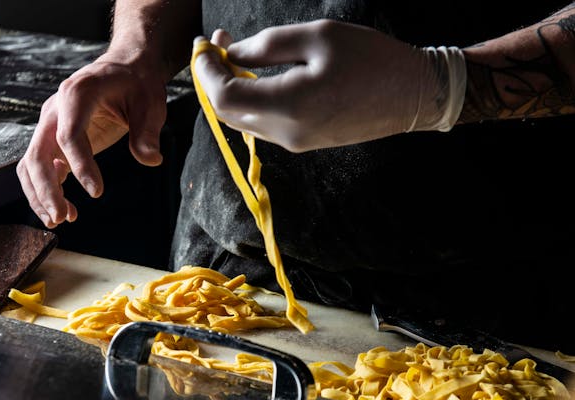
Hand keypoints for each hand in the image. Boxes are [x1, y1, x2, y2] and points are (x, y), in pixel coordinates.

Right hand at [16, 50, 167, 227]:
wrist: (125, 70)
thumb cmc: (136, 84)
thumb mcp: (150, 103)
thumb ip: (148, 131)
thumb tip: (151, 159)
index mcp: (78, 94)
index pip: (69, 134)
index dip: (80, 165)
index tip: (96, 192)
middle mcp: (55, 110)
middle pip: (37, 153)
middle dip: (46, 189)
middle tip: (62, 218)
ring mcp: (50, 125)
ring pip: (31, 164)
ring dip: (40, 195)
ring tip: (60, 220)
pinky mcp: (53, 139)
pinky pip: (40, 168)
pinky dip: (47, 191)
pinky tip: (68, 211)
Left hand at [193, 20, 465, 151]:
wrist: (413, 95)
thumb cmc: (371, 59)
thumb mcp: (318, 37)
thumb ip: (268, 46)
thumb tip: (231, 53)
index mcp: (289, 106)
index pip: (224, 97)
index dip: (206, 71)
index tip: (204, 44)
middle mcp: (286, 133)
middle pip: (228, 113)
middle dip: (214, 78)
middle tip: (219, 43)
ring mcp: (294, 143)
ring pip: (243, 121)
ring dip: (231, 89)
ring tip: (235, 53)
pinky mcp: (303, 142)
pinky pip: (262, 124)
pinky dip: (251, 101)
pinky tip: (257, 75)